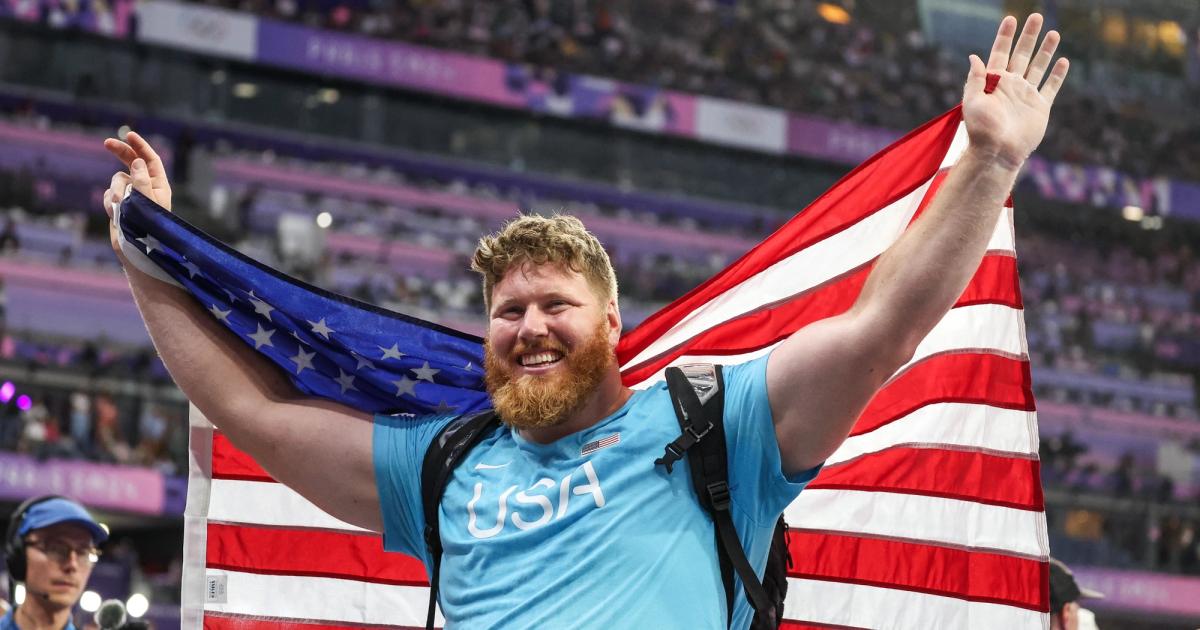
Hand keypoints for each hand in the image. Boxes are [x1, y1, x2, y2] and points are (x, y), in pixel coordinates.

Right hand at [102, 131, 172, 253]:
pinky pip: (108, 194)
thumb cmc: (150, 228)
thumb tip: (137, 162)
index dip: (140, 146)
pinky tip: (115, 213)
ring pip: (116, 180)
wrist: (138, 252)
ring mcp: (130, 196)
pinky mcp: (118, 206)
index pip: (150, 160)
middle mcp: (145, 188)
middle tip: (107, 143)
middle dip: (120, 153)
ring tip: (121, 206)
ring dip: (116, 189)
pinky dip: (109, 202)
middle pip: (132, 163)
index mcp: (158, 185)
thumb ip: (142, 180)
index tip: (129, 134)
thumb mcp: (148, 201)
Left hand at [962, 14, 1068, 168]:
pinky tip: (1063, 61)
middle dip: (1029, 36)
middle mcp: (1011, 85)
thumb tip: (974, 56)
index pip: (1000, 52)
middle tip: (1036, 16)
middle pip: (1022, 54)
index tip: (1011, 18)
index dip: (1005, 36)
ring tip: (1053, 33)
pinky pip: (1050, 87)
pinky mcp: (1040, 107)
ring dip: (1045, 50)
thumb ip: (975, 79)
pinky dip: (1057, 75)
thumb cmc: (981, 130)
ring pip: (1038, 66)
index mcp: (993, 82)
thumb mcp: (972, 102)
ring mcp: (1026, 95)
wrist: (997, 153)